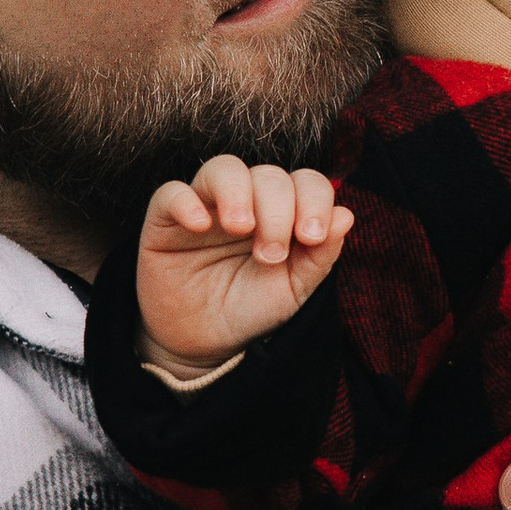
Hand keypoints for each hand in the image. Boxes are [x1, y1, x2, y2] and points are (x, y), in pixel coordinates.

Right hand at [136, 157, 351, 374]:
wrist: (204, 341)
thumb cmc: (251, 308)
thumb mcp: (294, 290)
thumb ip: (320, 255)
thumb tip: (346, 214)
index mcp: (283, 211)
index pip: (306, 182)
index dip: (314, 200)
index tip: (312, 237)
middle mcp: (247, 199)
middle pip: (268, 175)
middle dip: (278, 210)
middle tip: (271, 254)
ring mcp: (206, 204)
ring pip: (223, 168)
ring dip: (238, 193)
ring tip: (240, 229)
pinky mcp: (165, 218)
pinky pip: (171, 192)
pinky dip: (187, 202)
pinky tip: (200, 227)